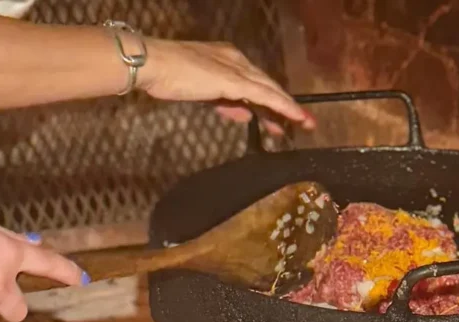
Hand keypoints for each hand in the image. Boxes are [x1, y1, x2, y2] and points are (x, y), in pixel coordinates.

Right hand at [139, 41, 315, 134]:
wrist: (153, 64)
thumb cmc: (168, 77)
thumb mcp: (202, 93)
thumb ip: (225, 102)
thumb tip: (245, 113)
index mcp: (228, 60)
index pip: (256, 83)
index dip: (271, 100)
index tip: (281, 116)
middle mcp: (237, 61)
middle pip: (267, 86)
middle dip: (286, 106)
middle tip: (303, 123)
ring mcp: (237, 70)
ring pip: (270, 91)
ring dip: (289, 108)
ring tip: (305, 124)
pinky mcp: (235, 81)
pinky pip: (265, 96)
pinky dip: (283, 106)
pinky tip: (295, 117)